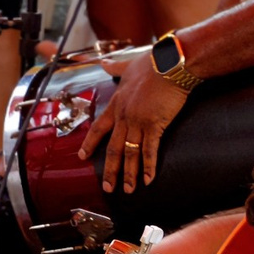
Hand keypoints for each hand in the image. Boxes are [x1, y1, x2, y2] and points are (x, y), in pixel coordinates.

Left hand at [79, 59, 190, 192]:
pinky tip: (148, 180)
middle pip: (113, 148)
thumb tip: (104, 63)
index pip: (99, 127)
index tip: (82, 156)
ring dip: (129, 174)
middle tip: (107, 187)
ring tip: (128, 190)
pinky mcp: (155, 125)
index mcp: (117, 103)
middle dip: (110, 170)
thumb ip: (115, 68)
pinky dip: (148, 166)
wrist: (171, 64)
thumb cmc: (153, 63)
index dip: (90, 143)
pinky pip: (149, 150)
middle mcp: (124, 115)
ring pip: (130, 153)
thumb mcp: (128, 65)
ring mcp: (138, 121)